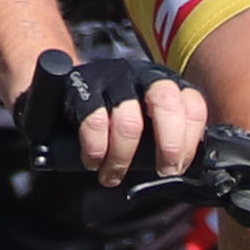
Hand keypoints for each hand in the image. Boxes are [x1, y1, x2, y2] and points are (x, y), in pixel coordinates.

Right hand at [15, 42, 184, 188]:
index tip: (179, 166)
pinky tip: (93, 161)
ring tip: (112, 175)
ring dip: (122, 157)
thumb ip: (163, 137)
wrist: (57, 95)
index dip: (190, 139)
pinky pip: (94, 122)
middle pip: (166, 101)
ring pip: (128, 120)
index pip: (191, 104)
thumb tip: (181, 169)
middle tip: (162, 170)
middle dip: (168, 144)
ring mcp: (110, 78)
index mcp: (164, 84)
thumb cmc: (109, 120)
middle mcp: (140, 75)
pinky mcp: (80, 87)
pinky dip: (95, 150)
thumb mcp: (143, 123)